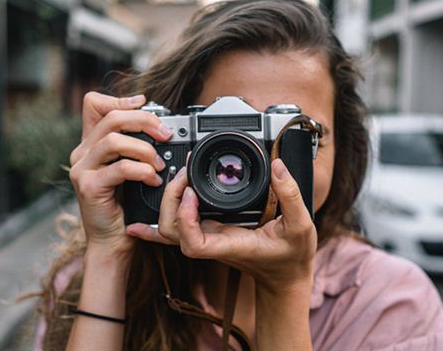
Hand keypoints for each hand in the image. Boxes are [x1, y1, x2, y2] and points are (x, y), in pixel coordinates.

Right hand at [69, 91, 172, 257]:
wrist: (112, 239)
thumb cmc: (125, 205)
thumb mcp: (130, 169)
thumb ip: (135, 147)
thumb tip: (160, 125)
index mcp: (90, 144)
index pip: (94, 104)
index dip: (119, 99)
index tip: (145, 103)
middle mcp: (82, 153)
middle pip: (111, 118)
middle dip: (144, 121)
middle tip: (166, 134)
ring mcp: (82, 170)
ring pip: (114, 140)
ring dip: (145, 149)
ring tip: (159, 164)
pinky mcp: (89, 187)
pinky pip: (120, 168)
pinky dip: (142, 171)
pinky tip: (153, 180)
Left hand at [126, 158, 317, 291]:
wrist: (285, 275)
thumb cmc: (292, 255)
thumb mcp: (301, 225)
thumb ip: (291, 195)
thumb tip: (278, 166)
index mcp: (230, 244)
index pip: (193, 242)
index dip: (185, 217)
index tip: (193, 192)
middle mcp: (213, 242)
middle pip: (171, 230)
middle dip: (171, 199)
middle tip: (187, 172)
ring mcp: (208, 238)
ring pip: (169, 228)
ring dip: (167, 201)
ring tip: (181, 174)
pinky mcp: (209, 232)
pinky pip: (178, 227)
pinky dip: (162, 217)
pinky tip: (141, 217)